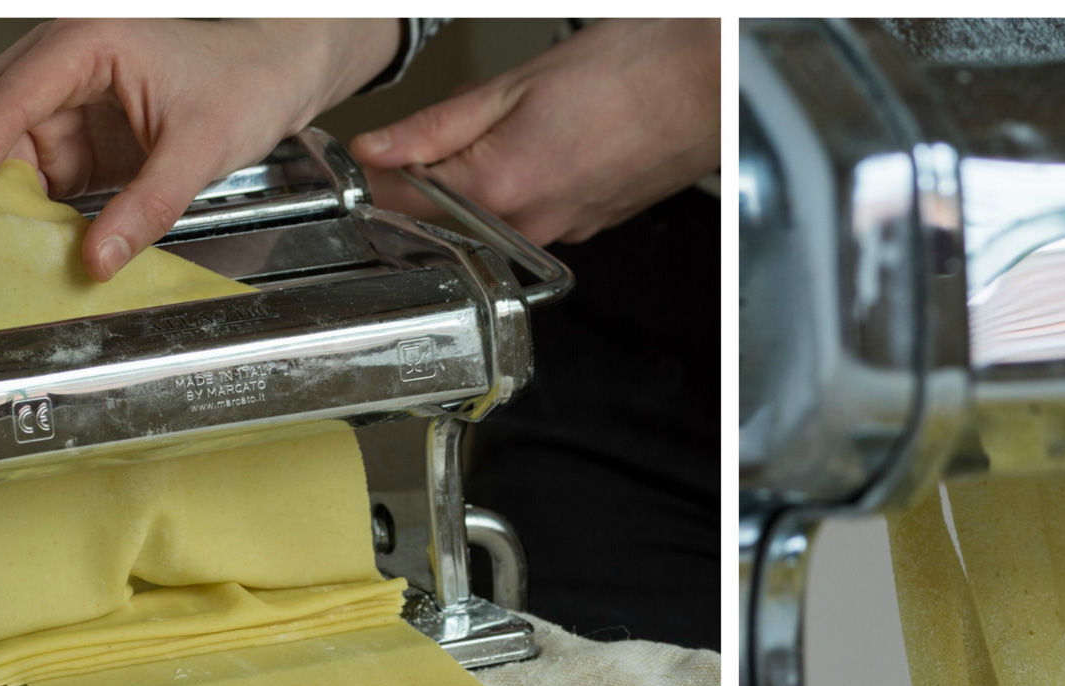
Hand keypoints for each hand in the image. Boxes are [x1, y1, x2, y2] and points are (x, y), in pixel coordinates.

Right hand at [0, 18, 395, 279]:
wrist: (276, 76)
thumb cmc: (244, 86)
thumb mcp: (202, 148)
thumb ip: (149, 205)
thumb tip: (97, 259)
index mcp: (81, 45)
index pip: (3, 107)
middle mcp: (58, 64)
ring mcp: (63, 99)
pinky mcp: (78, 133)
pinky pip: (32, 170)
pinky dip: (18, 206)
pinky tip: (10, 241)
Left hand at [351, 19, 718, 244]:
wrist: (704, 87)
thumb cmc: (630, 76)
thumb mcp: (513, 86)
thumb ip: (435, 126)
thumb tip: (377, 150)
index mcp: (500, 188)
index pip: (403, 204)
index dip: (373, 182)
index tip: (360, 163)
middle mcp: (532, 224)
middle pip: (446, 219)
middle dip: (424, 184)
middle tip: (426, 139)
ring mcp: (565, 230)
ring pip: (492, 219)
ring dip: (477, 187)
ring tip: (497, 134)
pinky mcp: (589, 225)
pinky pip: (534, 216)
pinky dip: (521, 188)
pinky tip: (537, 148)